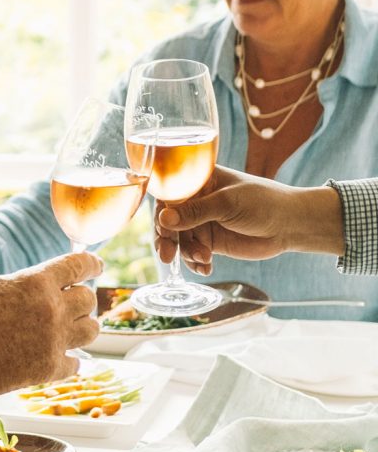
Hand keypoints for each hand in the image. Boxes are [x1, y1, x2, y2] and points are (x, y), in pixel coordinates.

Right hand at [0, 252, 101, 395]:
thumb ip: (28, 284)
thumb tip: (50, 284)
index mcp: (36, 282)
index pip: (80, 264)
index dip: (92, 264)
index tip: (97, 266)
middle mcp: (51, 309)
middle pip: (89, 299)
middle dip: (80, 301)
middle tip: (70, 306)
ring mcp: (54, 340)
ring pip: (92, 330)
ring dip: (82, 328)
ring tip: (67, 331)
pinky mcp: (50, 368)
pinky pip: (77, 363)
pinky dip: (67, 360)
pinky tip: (54, 358)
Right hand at [154, 166, 338, 274]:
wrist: (291, 225)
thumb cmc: (264, 202)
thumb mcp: (227, 203)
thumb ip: (195, 212)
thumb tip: (163, 218)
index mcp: (199, 182)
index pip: (168, 194)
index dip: (160, 211)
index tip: (163, 227)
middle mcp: (196, 202)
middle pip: (168, 221)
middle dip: (167, 239)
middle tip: (168, 255)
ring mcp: (202, 223)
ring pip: (179, 240)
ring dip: (185, 253)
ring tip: (204, 259)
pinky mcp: (210, 242)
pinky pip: (192, 254)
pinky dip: (195, 263)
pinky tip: (206, 268)